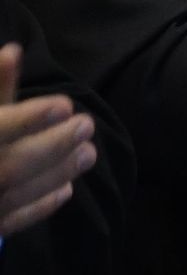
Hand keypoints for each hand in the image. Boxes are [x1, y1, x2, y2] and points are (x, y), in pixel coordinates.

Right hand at [0, 45, 96, 236]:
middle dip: (53, 146)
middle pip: (10, 166)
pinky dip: (39, 206)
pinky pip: (9, 223)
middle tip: (87, 124)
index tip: (64, 104)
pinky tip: (66, 189)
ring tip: (88, 152)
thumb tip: (13, 51)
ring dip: (56, 173)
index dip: (27, 118)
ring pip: (14, 193)